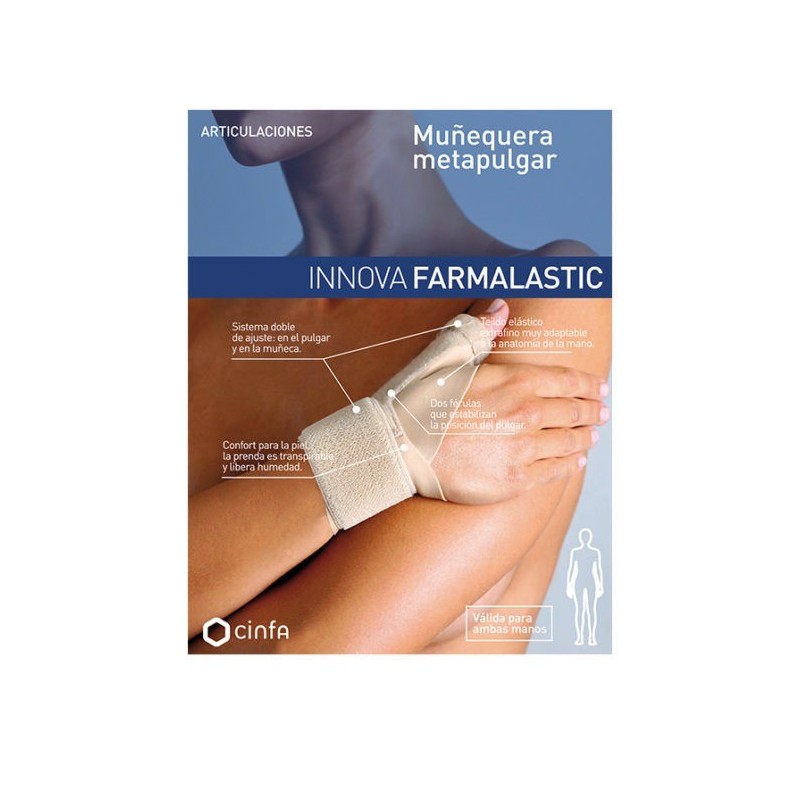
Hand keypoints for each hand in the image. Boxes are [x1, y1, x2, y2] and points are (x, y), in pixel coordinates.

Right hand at [431, 300, 607, 504]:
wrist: (397, 450)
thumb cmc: (416, 403)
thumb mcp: (445, 358)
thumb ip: (478, 332)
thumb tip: (502, 306)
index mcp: (514, 380)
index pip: (567, 380)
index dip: (589, 384)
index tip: (601, 388)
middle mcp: (526, 413)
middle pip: (574, 412)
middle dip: (592, 411)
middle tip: (602, 413)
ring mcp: (523, 449)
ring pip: (569, 442)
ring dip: (585, 438)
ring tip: (592, 436)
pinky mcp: (515, 481)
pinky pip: (555, 471)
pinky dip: (571, 464)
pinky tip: (576, 460)